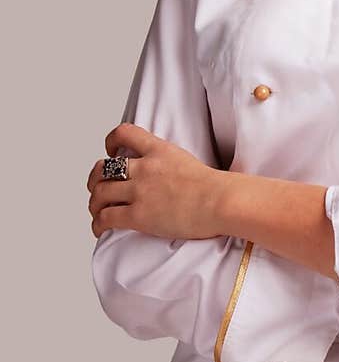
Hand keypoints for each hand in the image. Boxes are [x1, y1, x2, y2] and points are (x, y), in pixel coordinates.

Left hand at [86, 122, 223, 240]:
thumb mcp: (188, 161)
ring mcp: (140, 191)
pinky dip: (98, 224)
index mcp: (158, 150)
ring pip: (100, 193)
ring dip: (94, 203)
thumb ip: (170, 163)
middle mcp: (144, 167)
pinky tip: (100, 229)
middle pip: (103, 169)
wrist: (221, 202)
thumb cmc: (216, 188)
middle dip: (95, 179)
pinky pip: (106, 218)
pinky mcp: (139, 215)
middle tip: (97, 188)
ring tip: (98, 211)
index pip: (124, 133)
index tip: (110, 152)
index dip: (111, 141)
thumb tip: (167, 176)